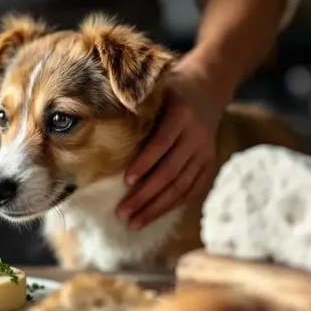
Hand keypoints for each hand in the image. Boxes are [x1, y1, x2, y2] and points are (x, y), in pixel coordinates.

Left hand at [116, 60, 227, 229]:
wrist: (207, 88)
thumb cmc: (168, 92)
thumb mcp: (155, 93)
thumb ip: (136, 110)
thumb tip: (101, 132)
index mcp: (181, 115)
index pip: (162, 143)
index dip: (145, 163)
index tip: (126, 182)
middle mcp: (196, 136)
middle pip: (170, 171)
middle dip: (145, 195)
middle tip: (122, 213)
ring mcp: (205, 152)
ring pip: (181, 186)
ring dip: (156, 207)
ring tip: (133, 223)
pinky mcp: (209, 164)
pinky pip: (191, 190)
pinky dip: (172, 205)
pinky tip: (153, 216)